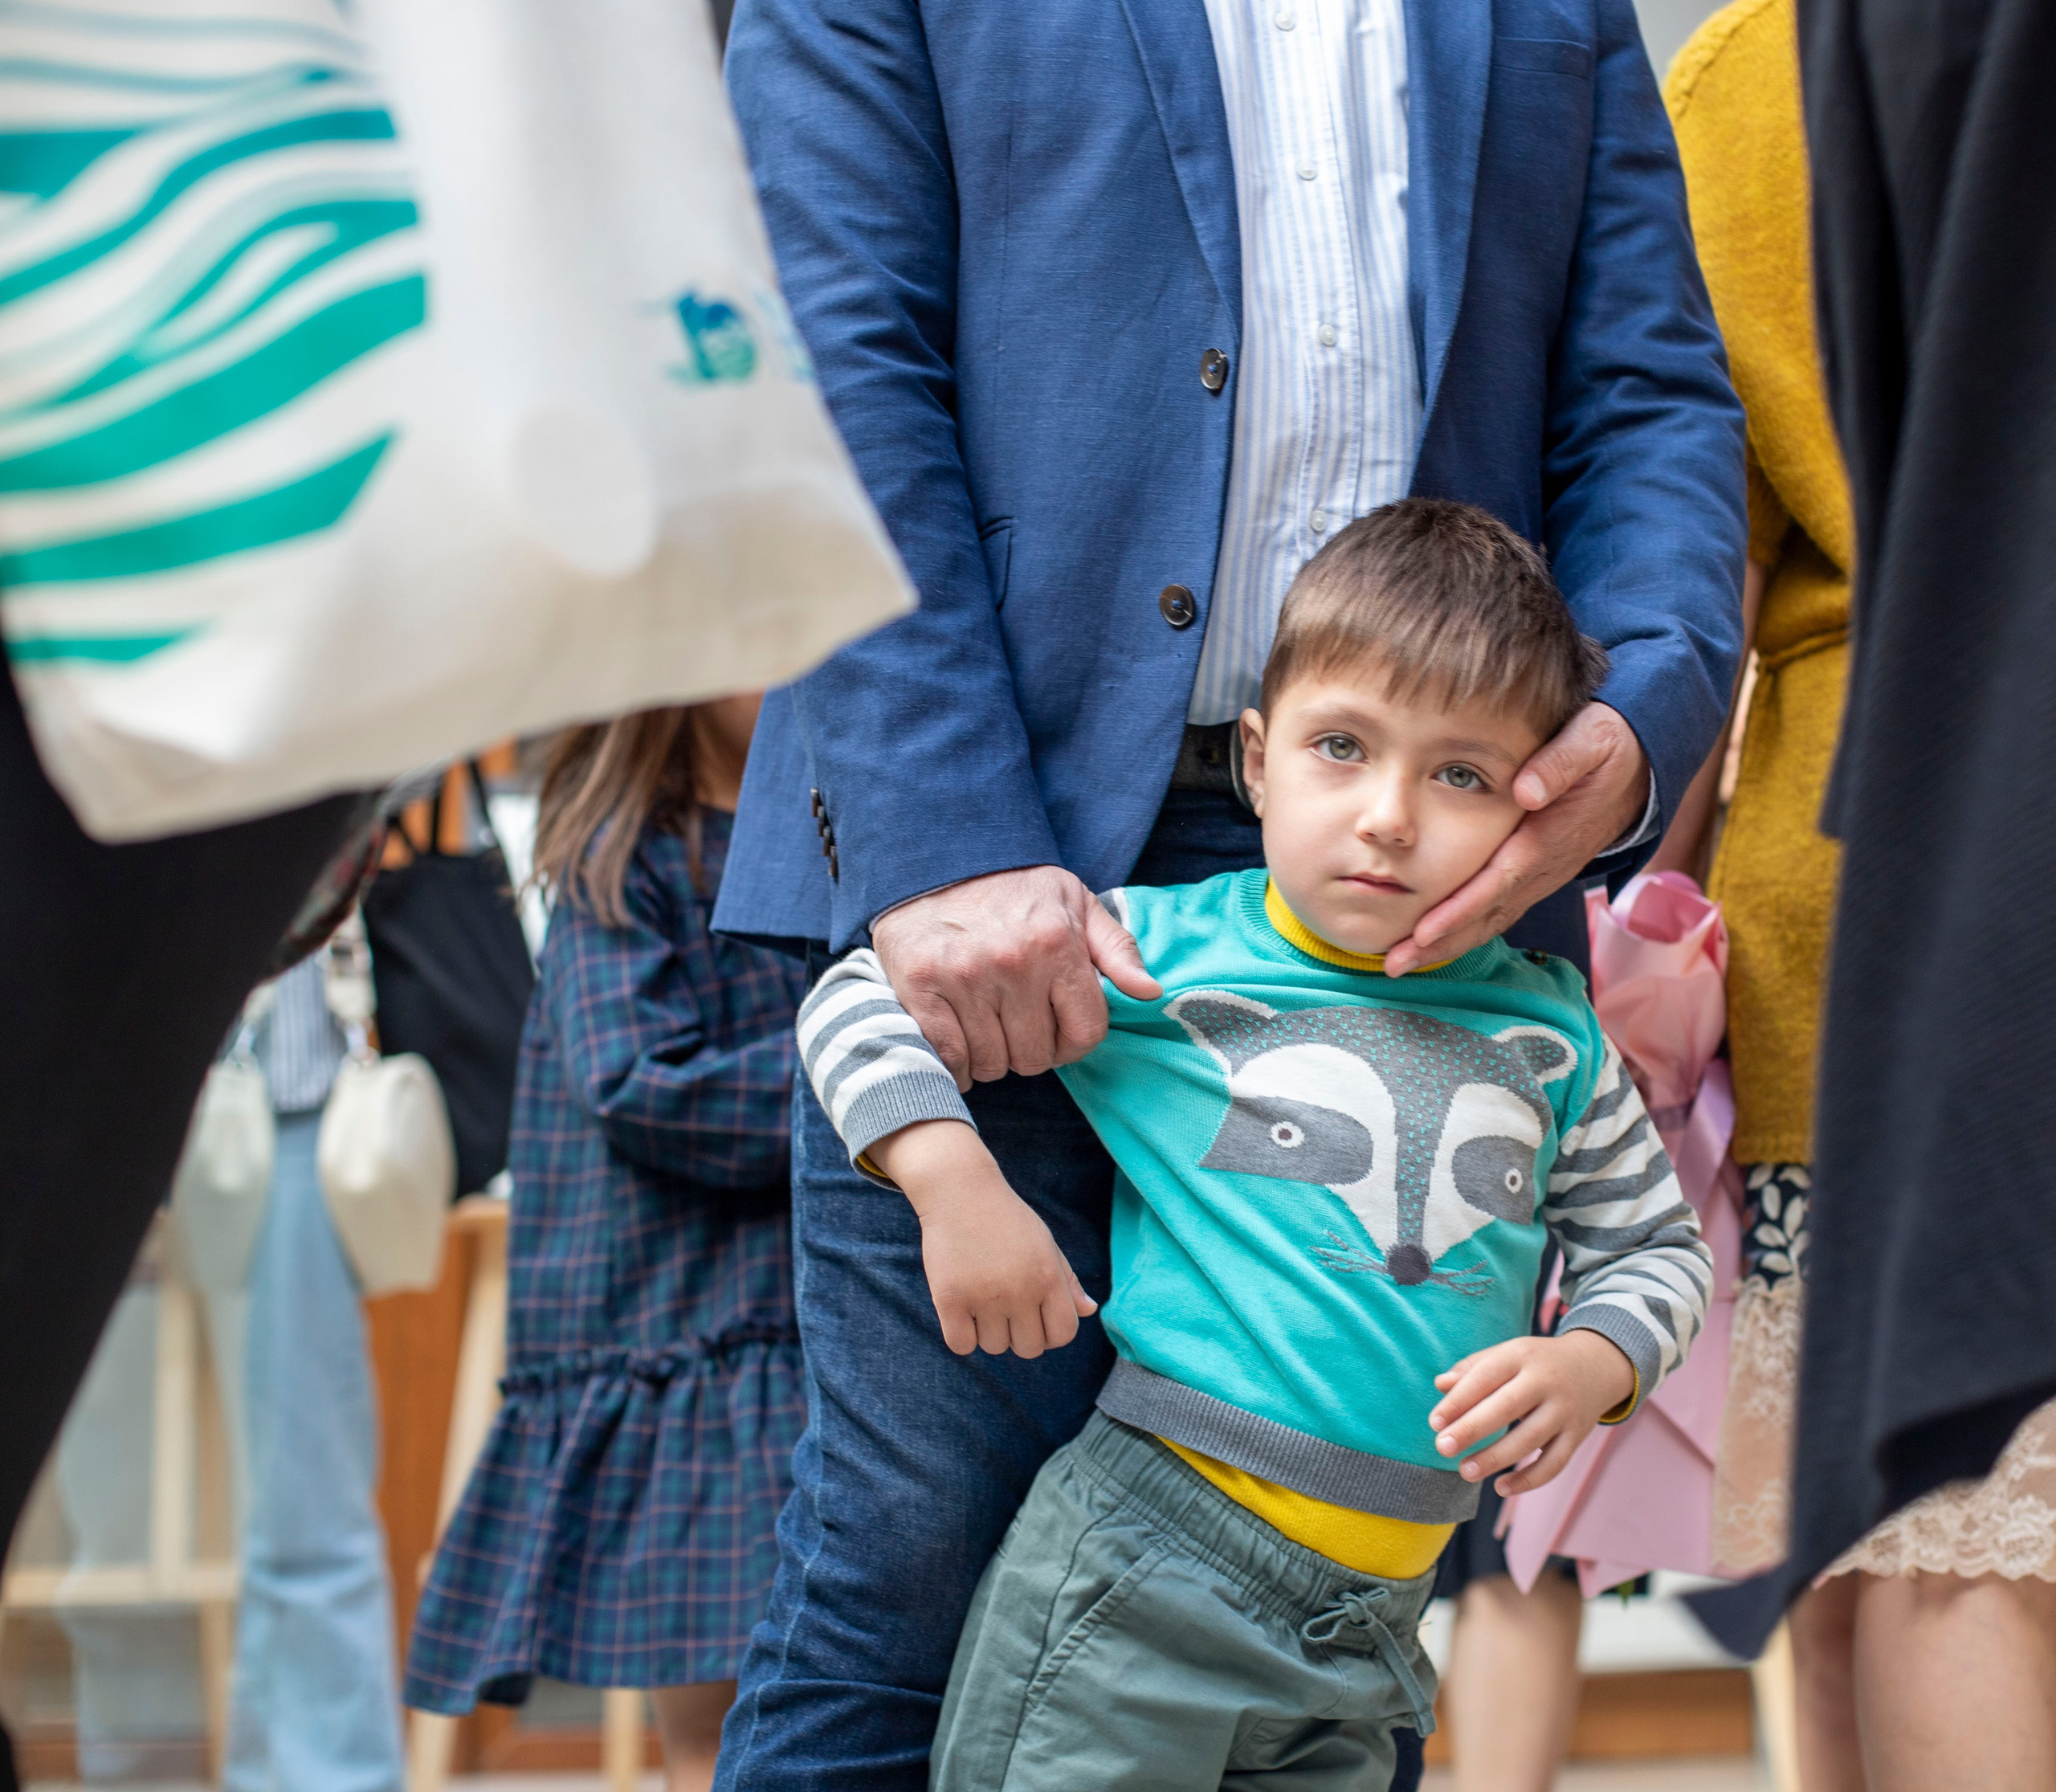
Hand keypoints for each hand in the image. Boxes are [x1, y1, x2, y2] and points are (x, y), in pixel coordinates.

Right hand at [869, 1119, 1098, 1357]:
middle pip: (1029, 1348)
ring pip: (995, 1347)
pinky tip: (962, 1312)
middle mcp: (1020, 1291)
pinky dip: (963, 1336)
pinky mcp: (950, 1299)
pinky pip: (962, 1345)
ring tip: (982, 1301)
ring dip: (989, 1332)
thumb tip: (1089, 1310)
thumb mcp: (1045, 1243)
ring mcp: (984, 1297)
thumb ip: (1068, 1280)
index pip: (1063, 1334)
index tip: (1036, 1319)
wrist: (960, 1191)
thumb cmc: (1007, 1218)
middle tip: (1005, 1308)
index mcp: (1048, 1277)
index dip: (1051, 1333)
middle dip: (1020, 1335)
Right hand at [871, 865, 1161, 1088]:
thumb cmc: (1013, 887)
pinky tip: (960, 1047)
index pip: (1085, 1032)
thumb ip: (1117, 949)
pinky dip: (957, 1066)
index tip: (1058, 1034)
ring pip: (991, 1062)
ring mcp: (963, 977)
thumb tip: (1150, 992)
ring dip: (992, 1058)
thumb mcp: (1076, 903)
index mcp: (1056, 944)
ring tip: (987, 1030)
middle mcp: (1013, 963)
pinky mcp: (920, 987)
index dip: (1074, 1043)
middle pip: (1036, 1056)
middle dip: (1031, 1051)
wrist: (937, 858)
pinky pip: (949, 1056)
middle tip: (1017, 1027)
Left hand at [1382, 703, 1647, 975]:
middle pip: (1489, 914)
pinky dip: (1465, 930)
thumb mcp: (1591, 740)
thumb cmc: (1607, 747)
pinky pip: (1499, 909)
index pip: (1499, 882)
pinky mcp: (1537, 874)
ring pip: (1492, 919)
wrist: (1642, 767)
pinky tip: (1433, 941)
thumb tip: (1525, 791)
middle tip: (1394, 964)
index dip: (1461, 909)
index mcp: (1548, 837)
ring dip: (1448, 944)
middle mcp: (1544, 867)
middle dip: (1442, 942)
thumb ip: (1560, 763)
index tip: (1423, 931)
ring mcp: (1542, 875)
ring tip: (1402, 962)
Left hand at [1427, 1330, 1636, 1496]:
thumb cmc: (1535, 1362)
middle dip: (1472, 1429)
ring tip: (1464, 1471)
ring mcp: (1565, 1410)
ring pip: (1530, 1439)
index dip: (1458, 1400)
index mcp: (1521, 1355)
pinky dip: (1528, 1480)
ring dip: (1495, 1458)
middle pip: (1506, 1407)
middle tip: (1442, 1448)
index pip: (1485, 1376)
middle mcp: (1546, 1381)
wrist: (1595, 1365)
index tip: (1434, 1422)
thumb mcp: (1506, 1354)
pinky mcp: (1577, 1436)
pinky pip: (1554, 1463)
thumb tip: (1440, 1384)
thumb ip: (1472, 1369)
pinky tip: (1501, 1487)